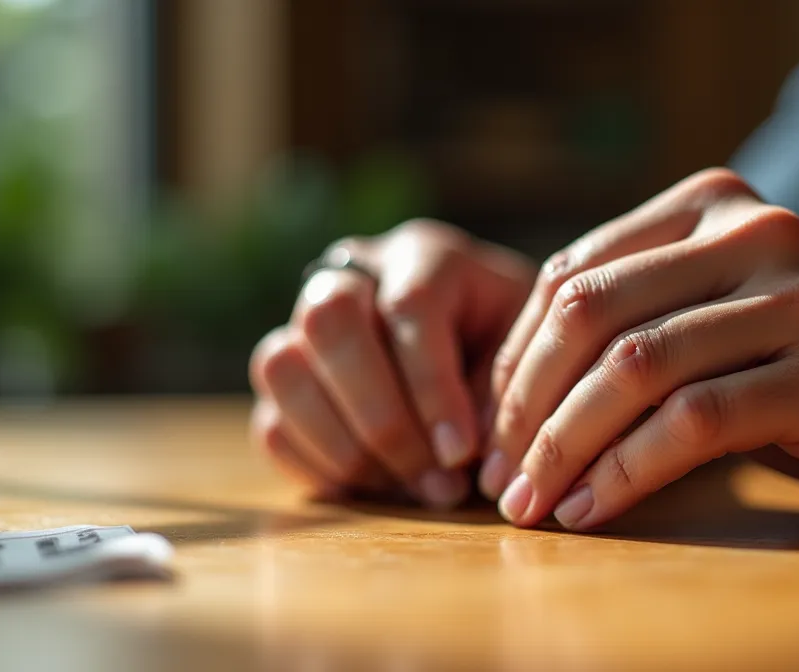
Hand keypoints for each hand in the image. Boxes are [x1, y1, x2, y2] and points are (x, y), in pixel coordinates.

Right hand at [249, 220, 534, 506]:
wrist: (485, 351)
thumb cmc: (515, 350)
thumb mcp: (526, 358)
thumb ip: (501, 397)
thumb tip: (464, 461)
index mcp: (424, 256)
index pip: (409, 306)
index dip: (432, 388)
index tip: (461, 453)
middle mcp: (351, 276)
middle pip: (329, 320)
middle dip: (381, 415)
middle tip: (436, 481)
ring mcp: (303, 325)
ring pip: (281, 369)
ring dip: (345, 447)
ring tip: (412, 491)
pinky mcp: (286, 382)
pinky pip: (272, 424)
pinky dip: (320, 467)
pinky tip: (380, 490)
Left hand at [484, 168, 798, 528]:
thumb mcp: (735, 314)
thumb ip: (648, 315)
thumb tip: (519, 388)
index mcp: (718, 204)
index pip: (573, 274)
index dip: (515, 360)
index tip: (494, 431)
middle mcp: (757, 231)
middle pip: (590, 314)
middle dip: (525, 406)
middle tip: (503, 478)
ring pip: (634, 367)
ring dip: (564, 446)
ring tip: (534, 505)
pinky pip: (694, 422)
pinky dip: (628, 472)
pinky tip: (595, 509)